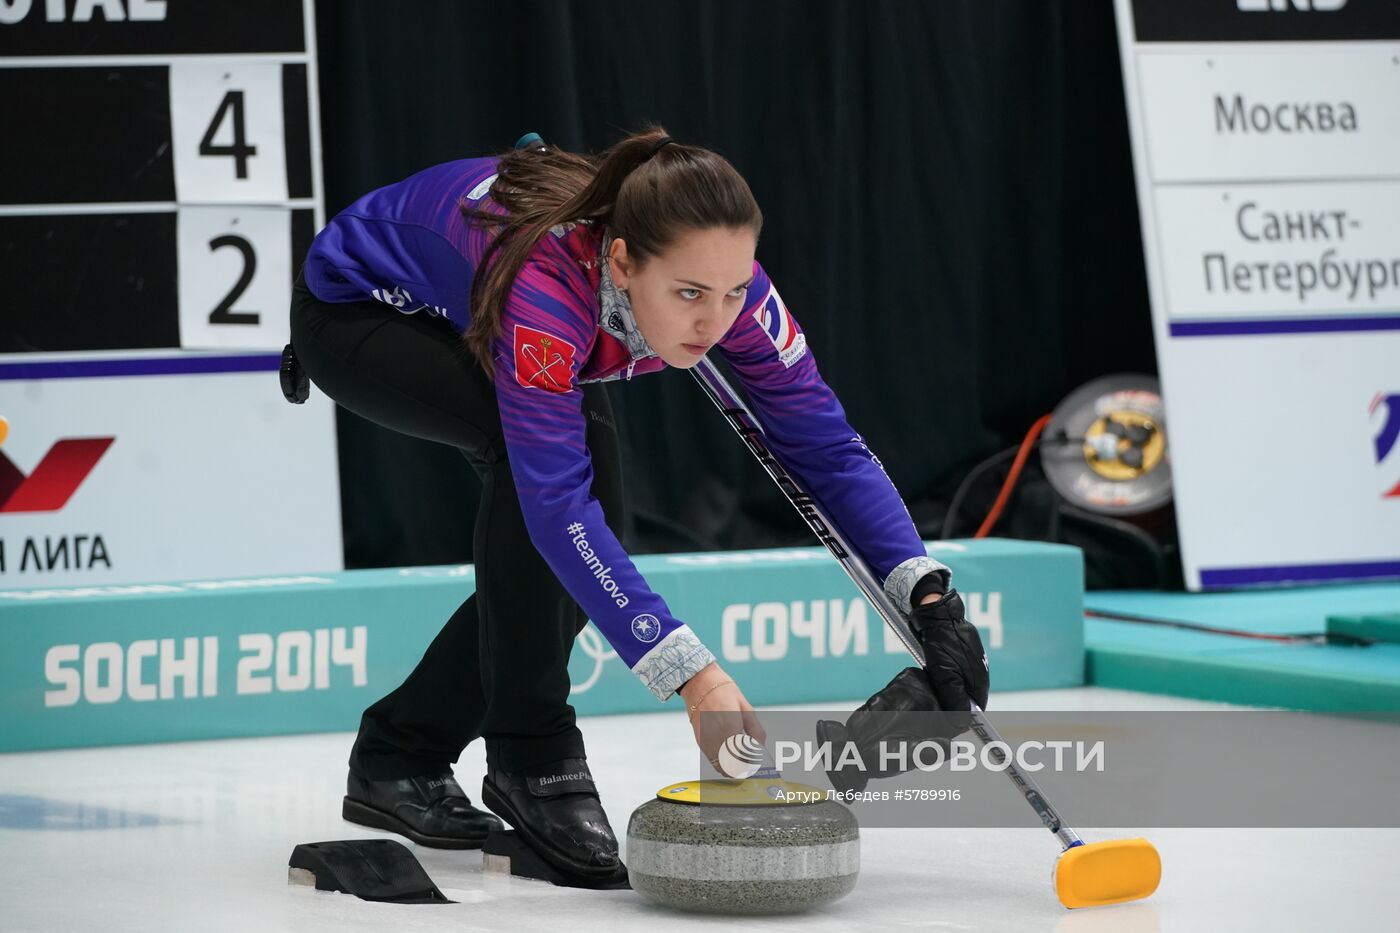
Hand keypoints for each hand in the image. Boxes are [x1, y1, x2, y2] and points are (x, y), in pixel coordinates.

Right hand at [679, 662, 766, 772]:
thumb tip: (761, 748)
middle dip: (742, 768)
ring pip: (720, 767)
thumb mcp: (747, 708)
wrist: (700, 682)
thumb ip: (756, 731)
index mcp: (731, 729)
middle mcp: (716, 738)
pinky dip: (721, 761)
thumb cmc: (724, 691)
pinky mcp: (700, 741)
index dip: (750, 766)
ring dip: (731, 767)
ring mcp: (706, 741)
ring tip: (740, 756)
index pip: (742, 761)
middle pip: (731, 768)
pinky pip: (712, 759)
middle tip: (749, 762)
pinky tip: (729, 751)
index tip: (756, 763)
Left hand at [909, 589, 989, 713]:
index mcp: (980, 680)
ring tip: (933, 692)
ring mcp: (971, 663)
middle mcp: (979, 673)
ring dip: (947, 691)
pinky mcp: (962, 655)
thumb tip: (963, 722)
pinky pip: (955, 673)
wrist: (937, 613)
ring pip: (960, 686)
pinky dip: (945, 678)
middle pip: (968, 698)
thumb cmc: (942, 643)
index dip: (963, 718)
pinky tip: (933, 677)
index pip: (976, 709)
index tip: (948, 723)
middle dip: (954, 705)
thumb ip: (955, 698)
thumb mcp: (947, 675)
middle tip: (935, 707)